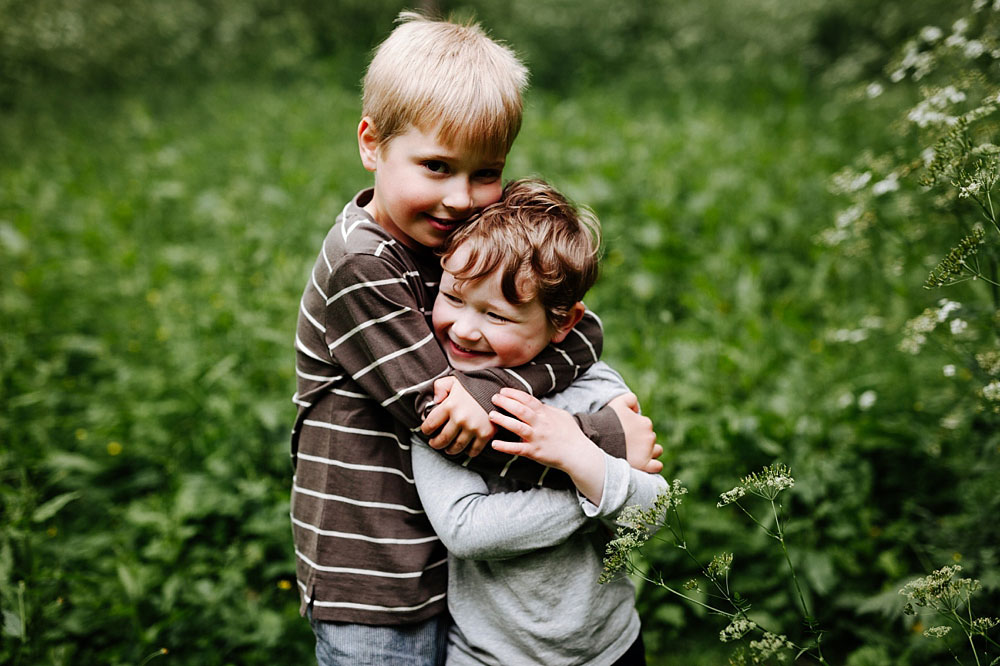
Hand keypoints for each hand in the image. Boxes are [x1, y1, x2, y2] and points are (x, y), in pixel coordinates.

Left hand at [420, 377, 494, 455]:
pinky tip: (465, 447)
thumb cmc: (474, 386)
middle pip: (442, 440)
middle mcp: (460, 418)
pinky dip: (467, 452)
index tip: (427, 431)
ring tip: (448, 448)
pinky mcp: (486, 434)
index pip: (430, 424)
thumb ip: (439, 387)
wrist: (498, 389)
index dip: (425, 430)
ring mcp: (473, 428)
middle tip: (434, 443)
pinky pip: (473, 451)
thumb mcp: (454, 381)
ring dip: (449, 450)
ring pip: (456, 448)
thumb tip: (433, 401)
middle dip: (435, 444)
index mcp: (450, 405)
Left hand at [488, 388, 606, 503]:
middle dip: (506, 402)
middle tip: (494, 398)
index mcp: (546, 414)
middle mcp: (540, 424)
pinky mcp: (534, 452)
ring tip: (491, 415)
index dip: (514, 394)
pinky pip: (518, 449)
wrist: (578, 453)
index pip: (528, 400)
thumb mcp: (561, 416)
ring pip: (517, 427)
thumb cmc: (570, 434)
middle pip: (521, 410)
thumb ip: (547, 409)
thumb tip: (536, 404)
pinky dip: (505, 447)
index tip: (503, 390)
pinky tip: (494, 444)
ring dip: (503, 420)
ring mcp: (537, 438)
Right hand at [607, 393, 662, 473]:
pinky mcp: (644, 465)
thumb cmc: (606, 420)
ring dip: (648, 452)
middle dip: (641, 440)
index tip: (624, 432)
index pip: (645, 426)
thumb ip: (631, 400)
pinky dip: (653, 465)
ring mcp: (648, 452)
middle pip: (649, 438)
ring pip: (656, 451)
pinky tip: (644, 464)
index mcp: (646, 423)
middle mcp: (650, 437)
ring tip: (634, 453)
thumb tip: (637, 410)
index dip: (635, 429)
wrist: (596, 438)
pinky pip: (657, 466)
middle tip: (625, 443)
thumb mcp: (618, 402)